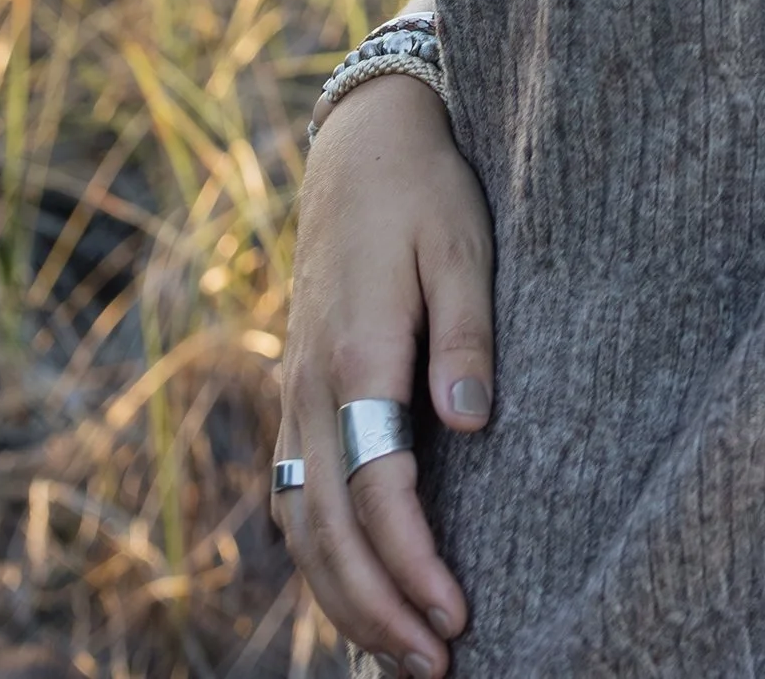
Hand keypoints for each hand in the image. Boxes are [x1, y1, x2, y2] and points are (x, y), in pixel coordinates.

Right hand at [276, 72, 496, 675]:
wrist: (365, 139)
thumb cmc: (428, 189)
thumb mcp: (465, 243)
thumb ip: (467, 333)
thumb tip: (471, 424)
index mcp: (356, 353)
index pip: (377, 491)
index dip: (413, 565)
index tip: (457, 618)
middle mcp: (310, 386)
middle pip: (327, 531)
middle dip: (377, 611)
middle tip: (436, 668)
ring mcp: (294, 393)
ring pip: (299, 525)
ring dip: (344, 599)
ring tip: (401, 657)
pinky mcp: (297, 393)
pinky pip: (293, 498)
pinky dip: (318, 560)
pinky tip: (356, 592)